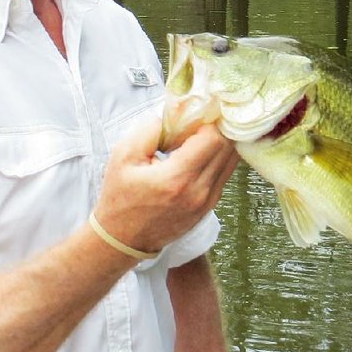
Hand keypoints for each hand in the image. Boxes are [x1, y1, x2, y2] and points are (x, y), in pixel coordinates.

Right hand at [94, 118, 237, 254]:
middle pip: (228, 148)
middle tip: (201, 120)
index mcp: (177, 178)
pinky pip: (225, 175)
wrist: (122, 239)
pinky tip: (200, 154)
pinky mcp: (209, 207)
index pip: (214, 139)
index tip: (196, 114)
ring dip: (221, 143)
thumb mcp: (124, 156)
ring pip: (231, 161)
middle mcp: (198, 191)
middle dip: (218, 128)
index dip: (208, 121)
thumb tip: (177, 111)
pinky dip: (218, 159)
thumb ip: (151, 129)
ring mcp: (207, 202)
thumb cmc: (120, 196)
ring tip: (200, 136)